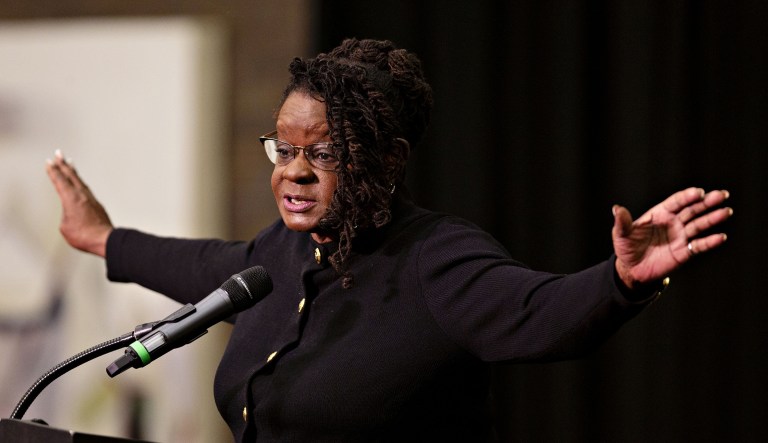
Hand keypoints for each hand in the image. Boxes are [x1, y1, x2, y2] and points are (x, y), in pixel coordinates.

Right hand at [45, 150, 112, 256]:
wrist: (104, 239)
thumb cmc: (84, 235)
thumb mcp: (65, 226)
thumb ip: (66, 215)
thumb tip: (71, 214)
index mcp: (71, 198)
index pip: (60, 181)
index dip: (54, 171)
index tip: (49, 162)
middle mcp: (82, 195)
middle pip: (71, 176)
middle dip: (63, 164)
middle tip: (58, 153)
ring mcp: (91, 199)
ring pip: (80, 181)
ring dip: (73, 171)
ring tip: (69, 163)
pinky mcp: (97, 205)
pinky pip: (86, 189)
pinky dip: (81, 182)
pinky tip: (80, 184)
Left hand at [612, 187, 731, 289]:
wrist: (632, 269)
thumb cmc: (626, 248)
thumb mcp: (621, 234)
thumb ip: (622, 222)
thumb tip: (616, 209)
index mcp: (660, 213)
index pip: (676, 202)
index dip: (687, 196)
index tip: (699, 192)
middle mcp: (673, 222)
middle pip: (692, 210)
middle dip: (707, 202)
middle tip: (722, 195)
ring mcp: (680, 236)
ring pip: (699, 225)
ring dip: (712, 218)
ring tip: (726, 212)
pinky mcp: (684, 252)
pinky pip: (699, 245)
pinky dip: (710, 242)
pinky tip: (721, 237)